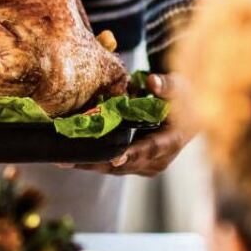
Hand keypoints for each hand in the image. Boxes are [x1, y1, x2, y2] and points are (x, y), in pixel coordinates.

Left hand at [75, 72, 190, 176]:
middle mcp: (159, 160)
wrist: (189, 116)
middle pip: (124, 165)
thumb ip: (165, 85)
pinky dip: (94, 162)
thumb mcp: (178, 88)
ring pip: (115, 170)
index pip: (149, 150)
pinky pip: (113, 167)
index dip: (131, 155)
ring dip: (89, 165)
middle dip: (96, 163)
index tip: (114, 158)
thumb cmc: (183, 99)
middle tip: (67, 160)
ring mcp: (147, 166)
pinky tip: (71, 158)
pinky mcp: (137, 166)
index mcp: (171, 141)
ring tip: (62, 160)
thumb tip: (151, 81)